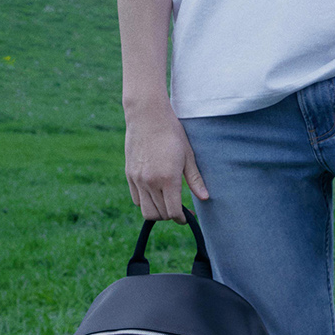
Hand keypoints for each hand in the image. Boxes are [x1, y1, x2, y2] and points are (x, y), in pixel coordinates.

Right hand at [124, 99, 209, 219]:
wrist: (147, 116)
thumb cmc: (171, 133)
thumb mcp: (187, 155)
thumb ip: (195, 179)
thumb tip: (205, 198)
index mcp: (168, 178)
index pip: (173, 212)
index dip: (181, 218)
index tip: (186, 217)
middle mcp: (151, 182)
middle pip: (159, 214)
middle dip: (170, 216)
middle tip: (179, 210)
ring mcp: (137, 179)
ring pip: (146, 211)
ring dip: (157, 212)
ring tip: (166, 203)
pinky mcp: (129, 174)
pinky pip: (136, 199)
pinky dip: (145, 202)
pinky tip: (155, 194)